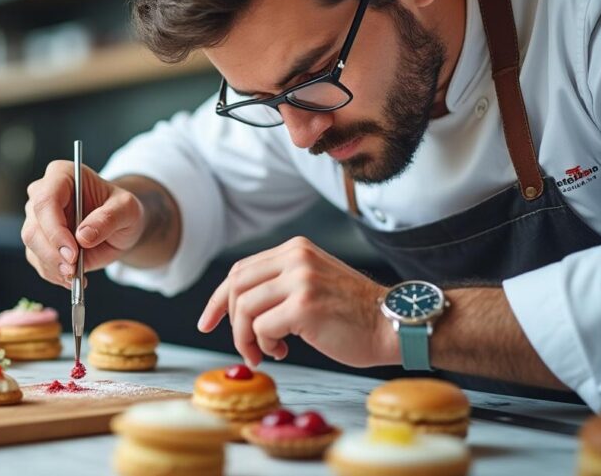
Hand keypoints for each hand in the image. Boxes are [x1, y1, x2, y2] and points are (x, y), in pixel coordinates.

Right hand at [22, 161, 146, 287]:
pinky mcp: (38, 240)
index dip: (55, 228)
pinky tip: (73, 278)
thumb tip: (84, 236)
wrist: (118, 226)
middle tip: (74, 270)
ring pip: (32, 246)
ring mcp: (36, 218)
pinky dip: (54, 274)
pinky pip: (37, 260)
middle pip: (34, 227)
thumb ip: (109, 218)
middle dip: (53, 253)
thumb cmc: (121, 210)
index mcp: (62, 175)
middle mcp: (42, 193)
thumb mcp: (127, 209)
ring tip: (76, 277)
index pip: (46, 200)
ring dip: (53, 266)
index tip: (73, 252)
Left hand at [197, 236, 394, 367]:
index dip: (219, 298)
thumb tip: (238, 306)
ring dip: (246, 338)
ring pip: (244, 309)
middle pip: (236, 286)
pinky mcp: (304, 306)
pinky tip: (282, 350)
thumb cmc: (354, 314)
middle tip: (241, 345)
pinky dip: (263, 345)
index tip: (208, 321)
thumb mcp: (313, 282)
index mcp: (296, 249)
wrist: (392, 324)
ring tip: (264, 351)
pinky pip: (261, 328)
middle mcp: (296, 258)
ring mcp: (300, 280)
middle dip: (226, 319)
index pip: (241, 270)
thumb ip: (280, 284)